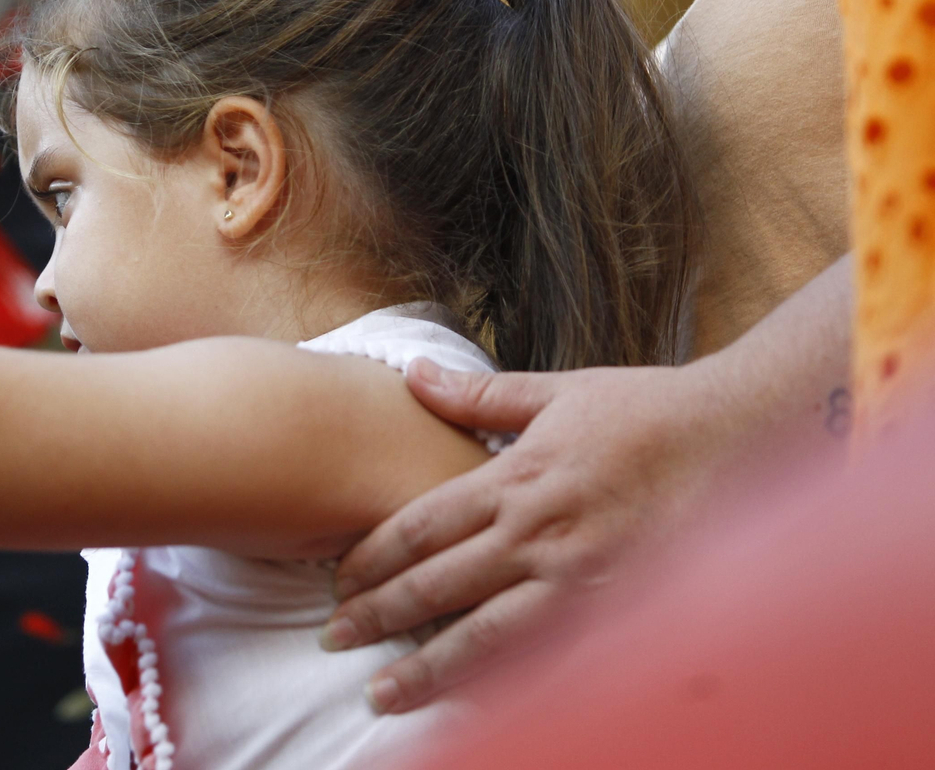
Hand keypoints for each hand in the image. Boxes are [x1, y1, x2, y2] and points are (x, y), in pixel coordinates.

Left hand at [322, 356, 753, 713]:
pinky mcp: (621, 612)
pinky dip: (507, 685)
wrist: (743, 437)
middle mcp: (540, 534)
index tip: (337, 578)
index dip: (373, 556)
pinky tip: (472, 704)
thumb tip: (412, 374)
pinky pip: (553, 660)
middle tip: (334, 638)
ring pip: (487, 636)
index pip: (422, 525)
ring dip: (429, 668)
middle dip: (381, 614)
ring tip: (383, 693)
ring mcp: (581, 580)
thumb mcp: (557, 392)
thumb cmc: (647, 411)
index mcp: (517, 479)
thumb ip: (478, 397)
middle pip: (440, 585)